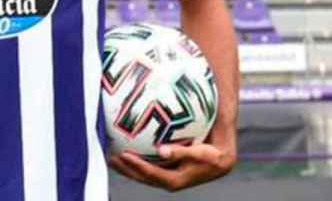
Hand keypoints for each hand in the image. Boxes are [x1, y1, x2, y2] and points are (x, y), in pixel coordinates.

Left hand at [108, 141, 235, 191]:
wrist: (220, 161)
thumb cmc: (211, 155)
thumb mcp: (199, 153)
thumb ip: (180, 152)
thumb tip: (161, 151)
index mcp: (174, 180)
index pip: (151, 174)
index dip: (136, 166)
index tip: (123, 154)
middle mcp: (168, 181)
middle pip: (142, 177)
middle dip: (126, 169)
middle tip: (110, 157)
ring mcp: (167, 177)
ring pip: (143, 174)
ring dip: (128, 167)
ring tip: (112, 156)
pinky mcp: (167, 172)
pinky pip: (148, 168)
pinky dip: (137, 162)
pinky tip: (127, 150)